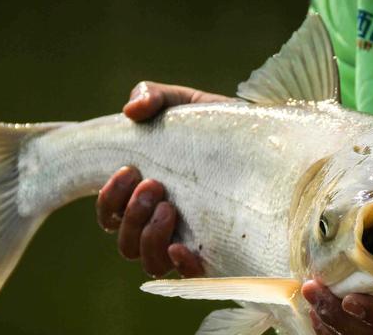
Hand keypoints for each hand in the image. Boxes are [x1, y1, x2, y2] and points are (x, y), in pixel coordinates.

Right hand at [96, 82, 229, 277]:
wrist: (264, 139)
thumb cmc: (216, 125)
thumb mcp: (185, 103)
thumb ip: (154, 97)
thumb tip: (132, 110)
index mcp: (145, 193)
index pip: (109, 214)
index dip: (108, 199)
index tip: (128, 170)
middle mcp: (160, 223)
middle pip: (124, 242)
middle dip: (131, 214)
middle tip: (155, 185)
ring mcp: (186, 240)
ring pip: (148, 261)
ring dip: (150, 238)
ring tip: (171, 208)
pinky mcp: (215, 252)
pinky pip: (187, 275)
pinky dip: (179, 265)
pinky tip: (184, 247)